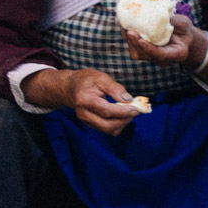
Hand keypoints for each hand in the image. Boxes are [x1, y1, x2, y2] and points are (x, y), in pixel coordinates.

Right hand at [22, 67, 144, 134]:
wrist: (70, 87)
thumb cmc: (86, 80)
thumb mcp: (101, 78)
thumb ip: (115, 88)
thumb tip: (129, 99)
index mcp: (84, 100)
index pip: (106, 111)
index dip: (123, 111)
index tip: (137, 109)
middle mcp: (83, 113)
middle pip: (107, 125)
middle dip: (124, 120)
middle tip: (135, 111)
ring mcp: (86, 121)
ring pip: (108, 130)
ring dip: (122, 123)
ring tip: (129, 111)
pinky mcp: (90, 124)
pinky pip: (107, 130)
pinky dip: (117, 124)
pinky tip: (121, 114)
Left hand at [123, 14, 207, 89]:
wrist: (182, 36)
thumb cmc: (184, 30)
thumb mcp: (184, 24)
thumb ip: (174, 22)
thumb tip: (159, 14)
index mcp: (177, 54)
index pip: (161, 55)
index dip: (149, 49)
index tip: (141, 41)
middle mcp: (162, 58)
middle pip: (145, 55)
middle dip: (135, 43)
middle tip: (129, 31)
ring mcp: (152, 56)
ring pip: (137, 52)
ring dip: (129, 40)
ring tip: (125, 26)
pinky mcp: (143, 50)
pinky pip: (133, 46)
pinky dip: (128, 36)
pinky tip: (124, 25)